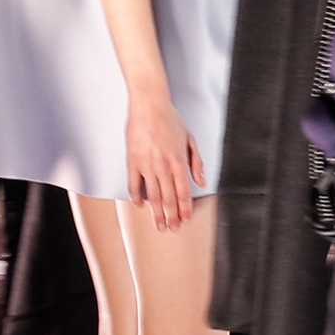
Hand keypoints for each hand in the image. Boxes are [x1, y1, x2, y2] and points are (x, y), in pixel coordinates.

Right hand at [125, 90, 203, 230]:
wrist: (149, 105)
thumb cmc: (170, 119)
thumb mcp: (190, 139)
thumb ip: (196, 162)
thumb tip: (202, 181)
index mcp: (178, 160)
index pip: (183, 191)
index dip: (184, 208)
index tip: (185, 220)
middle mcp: (162, 165)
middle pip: (168, 197)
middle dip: (171, 216)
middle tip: (171, 229)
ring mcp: (146, 164)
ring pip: (152, 195)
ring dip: (156, 212)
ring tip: (158, 225)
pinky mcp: (133, 160)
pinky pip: (133, 184)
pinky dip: (136, 196)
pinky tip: (140, 205)